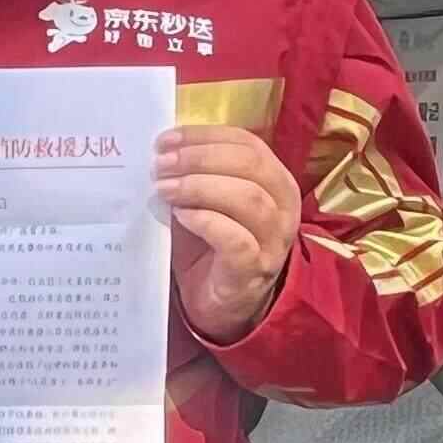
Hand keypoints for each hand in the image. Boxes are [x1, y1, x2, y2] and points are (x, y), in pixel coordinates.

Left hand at [153, 126, 301, 341]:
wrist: (223, 305)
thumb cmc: (212, 247)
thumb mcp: (206, 203)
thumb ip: (194, 176)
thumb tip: (160, 152)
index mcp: (274, 180)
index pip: (247, 143)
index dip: (205, 136)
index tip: (165, 141)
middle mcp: (283, 205)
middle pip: (250, 164)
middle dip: (200, 158)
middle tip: (160, 165)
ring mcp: (273, 239)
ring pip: (248, 197)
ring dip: (200, 187)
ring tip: (165, 189)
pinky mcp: (255, 268)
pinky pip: (236, 239)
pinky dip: (206, 221)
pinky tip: (181, 216)